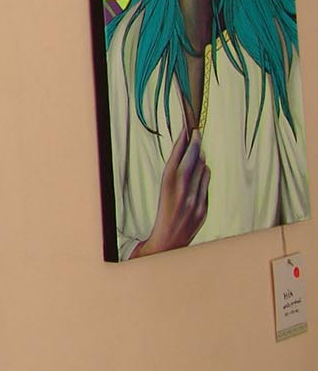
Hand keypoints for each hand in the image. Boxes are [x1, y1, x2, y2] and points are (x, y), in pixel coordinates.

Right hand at [131, 127, 208, 256]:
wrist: (167, 241)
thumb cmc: (162, 214)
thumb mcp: (164, 192)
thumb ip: (177, 176)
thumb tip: (196, 158)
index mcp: (167, 184)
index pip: (178, 155)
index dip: (184, 140)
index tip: (188, 129)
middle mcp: (182, 190)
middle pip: (193, 159)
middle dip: (196, 144)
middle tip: (197, 132)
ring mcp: (195, 199)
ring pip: (203, 170)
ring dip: (201, 159)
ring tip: (198, 151)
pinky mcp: (204, 208)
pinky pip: (207, 185)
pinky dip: (205, 175)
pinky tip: (202, 171)